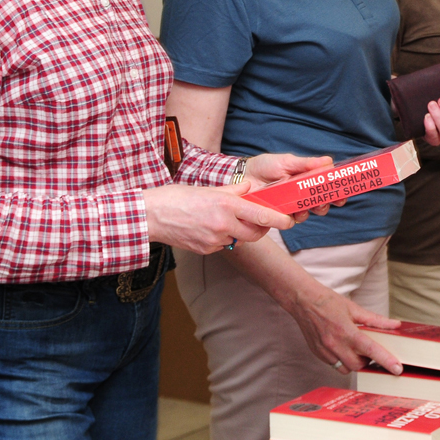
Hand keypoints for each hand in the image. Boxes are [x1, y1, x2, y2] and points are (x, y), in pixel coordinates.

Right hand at [142, 183, 293, 254]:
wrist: (151, 216)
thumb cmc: (176, 198)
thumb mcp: (209, 189)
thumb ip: (233, 190)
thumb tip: (249, 189)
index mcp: (226, 205)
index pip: (261, 215)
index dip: (278, 220)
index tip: (288, 221)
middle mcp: (223, 224)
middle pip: (255, 233)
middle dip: (262, 229)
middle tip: (262, 221)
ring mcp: (214, 240)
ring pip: (239, 239)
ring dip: (241, 232)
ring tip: (229, 220)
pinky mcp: (206, 250)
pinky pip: (223, 245)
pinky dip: (224, 238)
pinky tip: (212, 228)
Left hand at [246, 154, 334, 219]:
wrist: (242, 175)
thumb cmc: (265, 166)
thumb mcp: (286, 162)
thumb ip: (306, 164)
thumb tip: (328, 161)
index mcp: (305, 180)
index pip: (325, 187)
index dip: (336, 192)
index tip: (342, 194)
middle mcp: (300, 195)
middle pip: (320, 203)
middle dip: (326, 204)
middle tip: (324, 201)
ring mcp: (289, 206)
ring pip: (307, 213)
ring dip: (309, 211)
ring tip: (305, 206)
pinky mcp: (278, 215)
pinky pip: (290, 220)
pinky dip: (293, 217)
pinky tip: (291, 212)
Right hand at [285, 280, 402, 374]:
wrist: (303, 301)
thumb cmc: (328, 302)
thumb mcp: (354, 308)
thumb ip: (375, 320)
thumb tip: (394, 325)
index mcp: (346, 331)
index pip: (371, 350)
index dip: (386, 361)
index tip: (397, 369)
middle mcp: (335, 344)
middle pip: (359, 365)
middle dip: (368, 362)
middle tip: (370, 351)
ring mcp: (325, 351)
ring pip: (346, 369)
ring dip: (354, 363)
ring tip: (355, 350)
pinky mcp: (318, 354)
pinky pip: (334, 365)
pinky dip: (342, 360)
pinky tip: (342, 348)